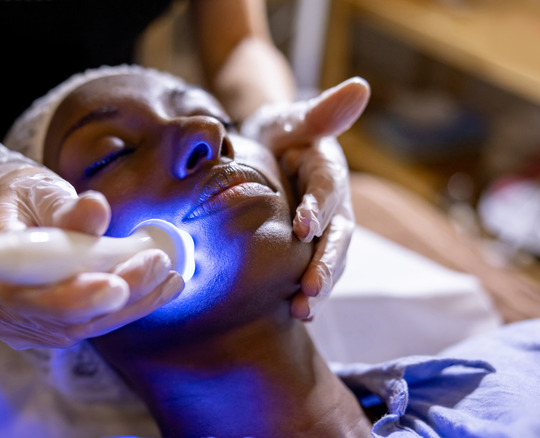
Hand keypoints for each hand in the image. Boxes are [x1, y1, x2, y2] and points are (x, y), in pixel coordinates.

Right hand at [0, 141, 183, 348]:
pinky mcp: (42, 330)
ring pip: (81, 327)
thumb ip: (67, 207)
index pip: (24, 294)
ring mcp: (19, 324)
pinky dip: (126, 307)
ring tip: (168, 275)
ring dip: (132, 303)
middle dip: (119, 297)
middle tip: (159, 266)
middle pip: (61, 318)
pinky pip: (88, 326)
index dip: (71, 297)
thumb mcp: (42, 191)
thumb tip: (96, 208)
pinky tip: (158, 287)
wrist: (8, 216)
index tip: (115, 285)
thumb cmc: (24, 199)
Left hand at [241, 78, 369, 319]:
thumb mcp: (296, 118)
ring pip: (330, 260)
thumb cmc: (281, 132)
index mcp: (330, 170)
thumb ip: (322, 110)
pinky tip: (295, 313)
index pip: (329, 188)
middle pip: (338, 236)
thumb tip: (360, 86)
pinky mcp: (310, 247)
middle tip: (310, 289)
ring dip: (319, 286)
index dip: (320, 207)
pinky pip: (313, 270)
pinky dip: (308, 291)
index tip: (304, 227)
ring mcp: (325, 228)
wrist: (268, 152)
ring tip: (303, 311)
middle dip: (326, 263)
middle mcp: (335, 204)